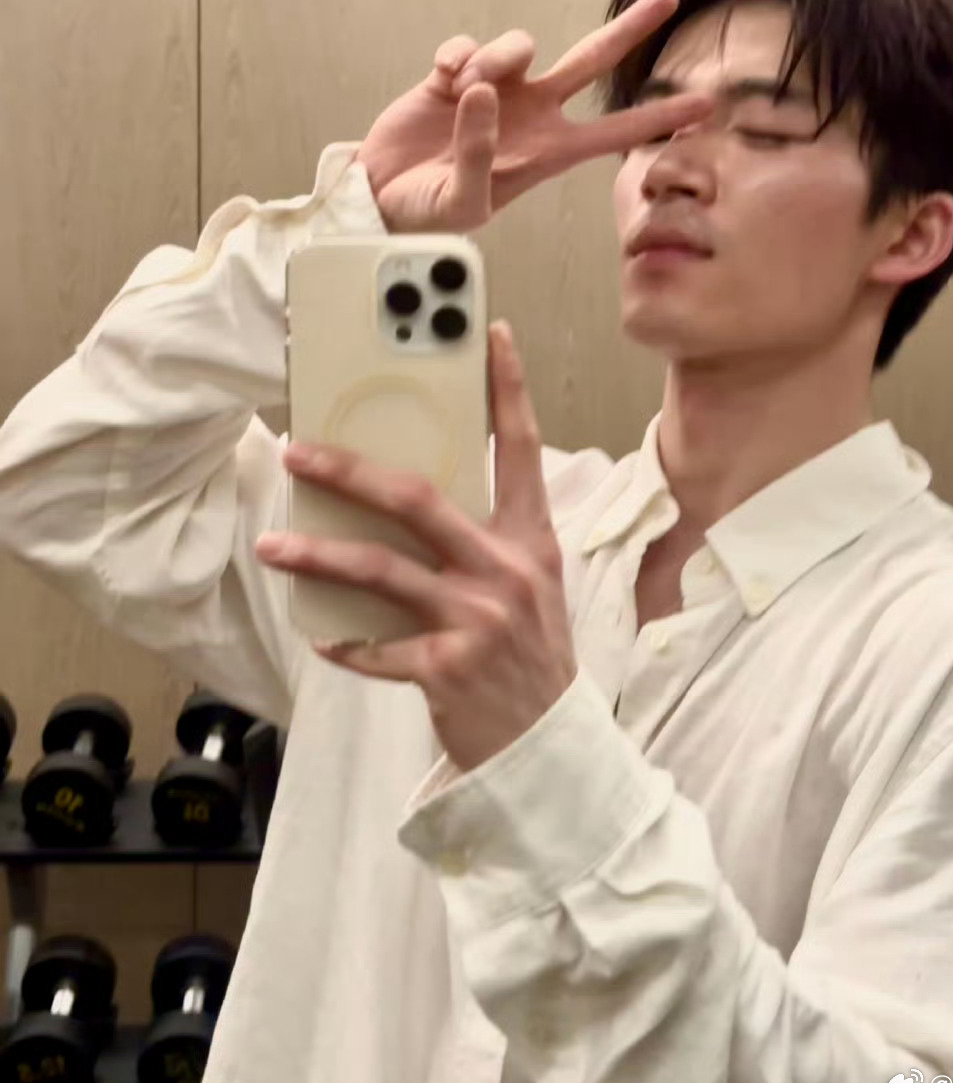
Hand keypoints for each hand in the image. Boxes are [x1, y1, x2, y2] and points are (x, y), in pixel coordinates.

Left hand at [255, 323, 574, 770]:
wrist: (549, 748)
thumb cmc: (530, 657)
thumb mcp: (527, 587)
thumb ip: (482, 542)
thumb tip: (405, 498)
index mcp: (532, 540)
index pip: (522, 449)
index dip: (508, 388)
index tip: (491, 334)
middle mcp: (507, 570)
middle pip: (418, 500)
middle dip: (350, 470)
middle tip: (299, 450)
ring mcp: (478, 619)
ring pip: (381, 570)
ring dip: (318, 555)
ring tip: (274, 545)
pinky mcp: (448, 667)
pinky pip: (377, 647)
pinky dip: (344, 641)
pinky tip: (321, 635)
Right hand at [358, 0, 711, 231]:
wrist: (380, 199)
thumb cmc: (428, 214)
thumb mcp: (463, 204)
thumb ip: (479, 153)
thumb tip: (484, 91)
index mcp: (546, 153)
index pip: (614, 131)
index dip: (659, 117)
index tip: (704, 105)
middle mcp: (532, 114)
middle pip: (591, 61)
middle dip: (631, 28)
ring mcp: (496, 90)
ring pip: (520, 45)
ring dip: (497, 58)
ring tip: (465, 88)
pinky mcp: (456, 75)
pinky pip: (469, 44)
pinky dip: (457, 55)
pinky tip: (442, 77)